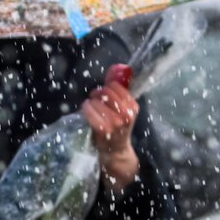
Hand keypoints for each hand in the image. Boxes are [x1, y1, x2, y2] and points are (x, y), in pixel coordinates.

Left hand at [81, 78, 139, 192]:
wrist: (115, 151)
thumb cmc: (117, 128)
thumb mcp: (123, 108)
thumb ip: (119, 88)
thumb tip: (116, 68)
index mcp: (133, 107)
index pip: (117, 86)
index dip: (108, 86)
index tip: (105, 92)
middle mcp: (126, 114)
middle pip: (107, 92)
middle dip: (98, 92)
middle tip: (95, 97)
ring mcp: (115, 123)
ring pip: (98, 100)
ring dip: (91, 101)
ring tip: (91, 106)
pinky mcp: (103, 129)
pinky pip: (90, 110)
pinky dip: (86, 108)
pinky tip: (87, 110)